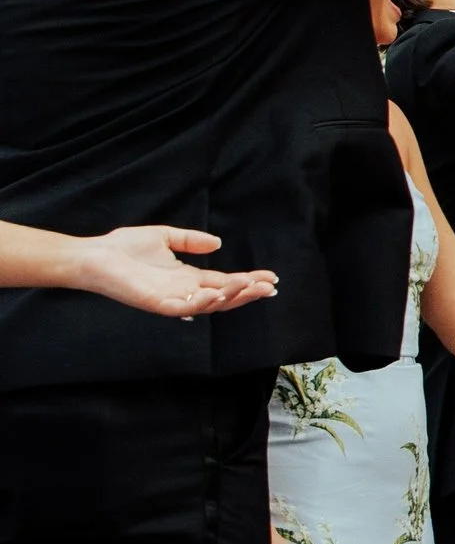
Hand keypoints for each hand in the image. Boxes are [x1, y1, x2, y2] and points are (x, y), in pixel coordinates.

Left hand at [65, 226, 278, 318]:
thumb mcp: (165, 236)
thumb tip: (218, 244)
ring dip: (232, 298)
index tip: (271, 276)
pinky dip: (203, 303)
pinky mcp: (156, 303)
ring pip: (209, 305)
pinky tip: (219, 293)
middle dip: (248, 292)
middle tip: (270, 286)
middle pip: (224, 297)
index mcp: (186, 278)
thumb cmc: (123, 247)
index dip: (248, 280)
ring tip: (252, 287)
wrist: (94, 255)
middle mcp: (183, 291)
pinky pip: (184, 308)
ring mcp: (171, 299)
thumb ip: (191, 240)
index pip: (224, 282)